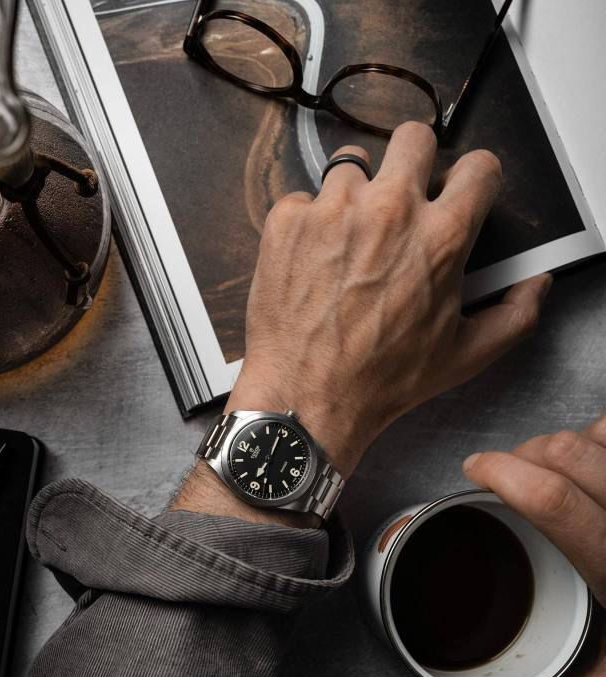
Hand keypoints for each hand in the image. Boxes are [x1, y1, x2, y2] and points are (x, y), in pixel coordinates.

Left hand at [228, 122, 550, 477]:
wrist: (308, 395)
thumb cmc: (383, 378)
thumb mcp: (465, 355)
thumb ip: (514, 314)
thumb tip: (535, 284)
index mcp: (441, 237)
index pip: (478, 166)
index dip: (474, 179)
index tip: (461, 191)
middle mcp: (389, 210)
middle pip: (414, 136)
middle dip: (415, 160)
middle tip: (403, 196)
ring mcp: (333, 209)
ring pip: (353, 164)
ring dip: (356, 193)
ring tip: (349, 236)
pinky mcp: (287, 219)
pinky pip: (304, 197)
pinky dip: (310, 221)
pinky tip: (313, 258)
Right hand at [463, 413, 605, 676]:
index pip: (554, 502)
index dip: (503, 472)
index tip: (474, 468)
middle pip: (569, 452)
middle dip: (522, 451)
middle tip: (505, 470)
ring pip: (599, 432)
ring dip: (563, 441)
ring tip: (549, 465)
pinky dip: (597, 435)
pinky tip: (589, 458)